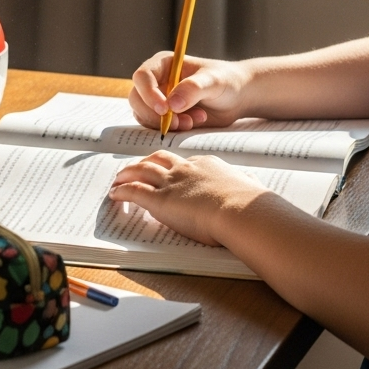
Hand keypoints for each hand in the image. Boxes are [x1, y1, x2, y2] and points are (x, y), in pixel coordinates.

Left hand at [108, 150, 267, 245]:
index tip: (168, 170)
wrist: (239, 209)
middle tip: (136, 167)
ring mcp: (171, 183)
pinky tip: (115, 193)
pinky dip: (122, 190)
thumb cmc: (248, 202)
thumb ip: (247, 183)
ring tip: (118, 177)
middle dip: (145, 162)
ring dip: (127, 173)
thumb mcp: (249, 186)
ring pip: (141, 171)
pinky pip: (134, 191)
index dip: (172, 166)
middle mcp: (185, 169)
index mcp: (205, 164)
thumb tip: (253, 183)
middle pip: (158, 159)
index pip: (184, 162)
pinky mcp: (160, 200)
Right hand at [128, 53, 251, 131]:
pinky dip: (172, 130)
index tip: (165, 109)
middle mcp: (157, 81)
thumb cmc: (226, 80)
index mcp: (164, 64)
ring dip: (165, 124)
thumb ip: (193, 89)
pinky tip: (194, 122)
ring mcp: (159, 99)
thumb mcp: (213, 81)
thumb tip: (171, 104)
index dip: (148, 93)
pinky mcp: (165, 116)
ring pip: (144, 115)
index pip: (142, 77)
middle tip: (180, 122)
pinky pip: (156, 126)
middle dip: (155, 114)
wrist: (237, 97)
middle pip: (137, 98)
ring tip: (192, 121)